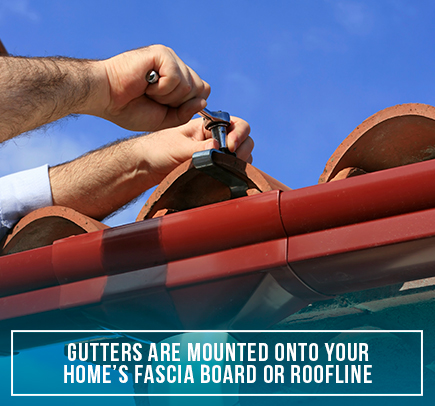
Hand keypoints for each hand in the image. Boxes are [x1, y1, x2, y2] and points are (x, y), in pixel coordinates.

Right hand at [97, 45, 209, 130]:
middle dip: (178, 102)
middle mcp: (176, 67)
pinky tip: (146, 84)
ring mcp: (170, 58)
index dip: (190, 104)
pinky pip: (176, 77)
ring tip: (148, 91)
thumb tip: (204, 101)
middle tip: (154, 99)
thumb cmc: (130, 109)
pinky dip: (161, 88)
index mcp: (178, 80)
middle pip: (199, 88)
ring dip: (167, 96)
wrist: (106, 99)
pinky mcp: (162, 53)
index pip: (202, 91)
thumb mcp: (164, 119)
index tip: (166, 107)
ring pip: (189, 85)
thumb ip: (185, 113)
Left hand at [136, 116, 252, 186]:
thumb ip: (199, 147)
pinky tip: (228, 176)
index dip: (238, 134)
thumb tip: (219, 147)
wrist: (146, 167)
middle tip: (230, 160)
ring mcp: (218, 154)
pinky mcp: (216, 169)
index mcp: (209, 125)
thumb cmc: (158, 150)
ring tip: (228, 169)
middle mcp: (217, 138)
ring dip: (241, 161)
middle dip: (242, 149)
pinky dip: (236, 172)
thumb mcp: (178, 147)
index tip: (230, 146)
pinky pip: (235, 169)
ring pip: (242, 155)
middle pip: (245, 139)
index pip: (237, 124)